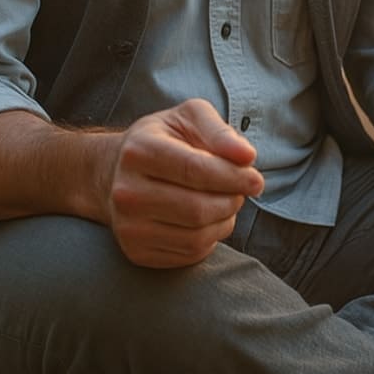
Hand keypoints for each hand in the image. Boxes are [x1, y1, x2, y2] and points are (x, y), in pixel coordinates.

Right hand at [103, 99, 263, 267]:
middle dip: (231, 200)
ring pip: (196, 236)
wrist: (116, 173)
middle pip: (197, 209)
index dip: (234, 177)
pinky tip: (208, 220)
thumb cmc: (164, 141)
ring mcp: (127, 227)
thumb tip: (247, 156)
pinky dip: (211, 238)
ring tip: (225, 202)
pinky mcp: (137, 253)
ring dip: (224, 221)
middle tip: (240, 191)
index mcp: (138, 151)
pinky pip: (190, 254)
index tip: (256, 180)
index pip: (195, 170)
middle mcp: (126, 192)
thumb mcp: (190, 119)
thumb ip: (220, 132)